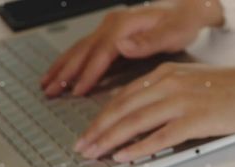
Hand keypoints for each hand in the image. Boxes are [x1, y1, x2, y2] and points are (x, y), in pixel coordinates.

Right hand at [40, 0, 223, 96]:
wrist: (187, 7)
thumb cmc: (182, 21)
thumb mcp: (172, 32)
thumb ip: (148, 41)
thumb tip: (123, 46)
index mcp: (124, 25)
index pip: (101, 52)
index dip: (88, 73)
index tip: (77, 90)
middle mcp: (113, 24)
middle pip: (83, 50)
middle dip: (65, 72)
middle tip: (50, 90)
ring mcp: (109, 27)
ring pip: (79, 48)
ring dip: (62, 66)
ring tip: (47, 84)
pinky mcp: (111, 33)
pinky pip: (86, 48)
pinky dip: (71, 60)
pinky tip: (62, 71)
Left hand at [75, 61, 234, 161]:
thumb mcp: (193, 84)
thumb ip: (167, 95)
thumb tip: (145, 117)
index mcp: (166, 74)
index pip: (123, 96)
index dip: (101, 116)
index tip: (89, 131)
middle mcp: (169, 84)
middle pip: (123, 109)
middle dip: (98, 130)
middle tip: (82, 147)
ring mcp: (182, 101)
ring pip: (135, 122)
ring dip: (110, 140)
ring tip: (95, 154)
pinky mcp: (196, 119)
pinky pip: (160, 136)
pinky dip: (139, 147)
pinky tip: (125, 156)